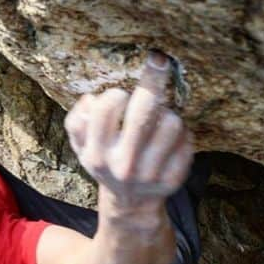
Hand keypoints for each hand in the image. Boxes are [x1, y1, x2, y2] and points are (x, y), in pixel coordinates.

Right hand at [64, 53, 193, 208]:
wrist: (129, 202)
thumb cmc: (105, 161)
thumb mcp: (81, 146)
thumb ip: (77, 120)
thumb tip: (92, 99)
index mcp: (96, 154)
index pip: (107, 107)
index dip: (116, 94)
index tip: (121, 94)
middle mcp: (123, 166)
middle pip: (145, 110)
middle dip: (153, 78)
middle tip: (159, 61)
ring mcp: (150, 174)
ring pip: (171, 122)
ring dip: (167, 112)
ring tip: (159, 117)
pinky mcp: (173, 179)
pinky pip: (186, 140)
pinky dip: (182, 133)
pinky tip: (171, 137)